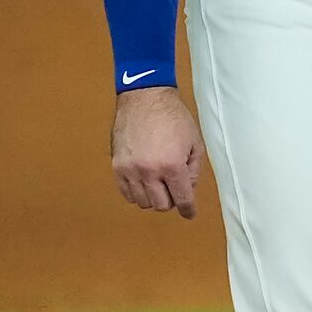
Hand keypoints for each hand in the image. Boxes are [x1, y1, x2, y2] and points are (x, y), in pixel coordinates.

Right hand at [111, 86, 204, 219]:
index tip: (189, 213)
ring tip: (160, 182)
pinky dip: (137, 192)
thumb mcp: (195, 144)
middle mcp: (149, 171)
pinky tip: (145, 182)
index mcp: (172, 166)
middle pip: (161, 205)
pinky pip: (126, 192)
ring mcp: (130, 169)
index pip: (182, 199)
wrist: (145, 98)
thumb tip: (188, 189)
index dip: (188, 210)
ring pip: (142, 201)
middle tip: (175, 190)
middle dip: (172, 200)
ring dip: (154, 196)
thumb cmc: (173, 118)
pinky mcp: (116, 165)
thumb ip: (194, 171)